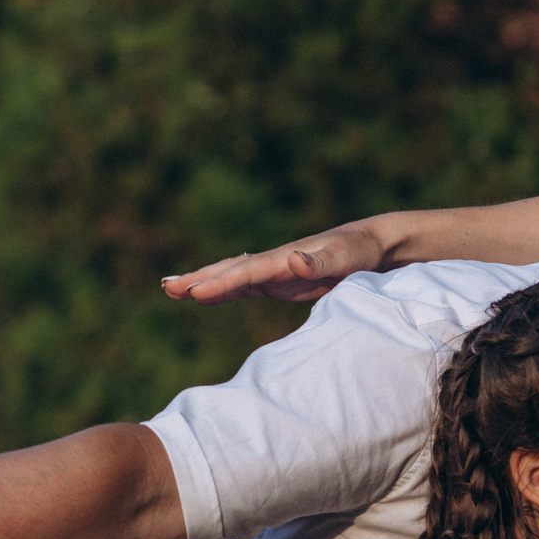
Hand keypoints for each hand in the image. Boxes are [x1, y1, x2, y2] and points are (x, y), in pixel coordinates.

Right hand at [160, 221, 385, 304]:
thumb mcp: (347, 258)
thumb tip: (293, 260)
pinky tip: (203, 294)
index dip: (222, 282)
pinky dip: (222, 289)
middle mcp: (274, 262)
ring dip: (202, 282)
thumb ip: (320, 261)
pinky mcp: (279, 281)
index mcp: (286, 257)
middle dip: (200, 279)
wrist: (371, 243)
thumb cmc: (360, 251)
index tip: (195, 291)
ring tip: (170, 288)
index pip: (248, 272)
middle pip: (230, 270)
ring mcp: (274, 271)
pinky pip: (243, 286)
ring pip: (231, 276)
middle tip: (168, 287)